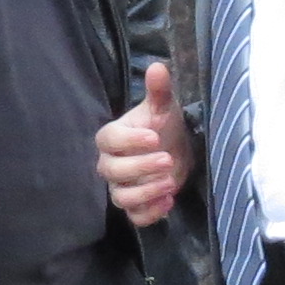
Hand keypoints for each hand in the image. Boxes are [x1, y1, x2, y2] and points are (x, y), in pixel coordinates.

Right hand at [97, 63, 192, 226]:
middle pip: (112, 171)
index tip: (154, 137)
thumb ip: (158, 91)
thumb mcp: (163, 108)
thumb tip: (158, 67)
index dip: (128, 140)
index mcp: (113, 137)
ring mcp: (121, 187)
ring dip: (145, 192)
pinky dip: (150, 213)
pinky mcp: (136, 206)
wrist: (175, 150)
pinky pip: (135, 217)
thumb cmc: (163, 126)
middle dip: (139, 167)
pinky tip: (168, 202)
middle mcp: (111, 164)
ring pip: (121, 197)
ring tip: (170, 183)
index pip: (109, 139)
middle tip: (167, 159)